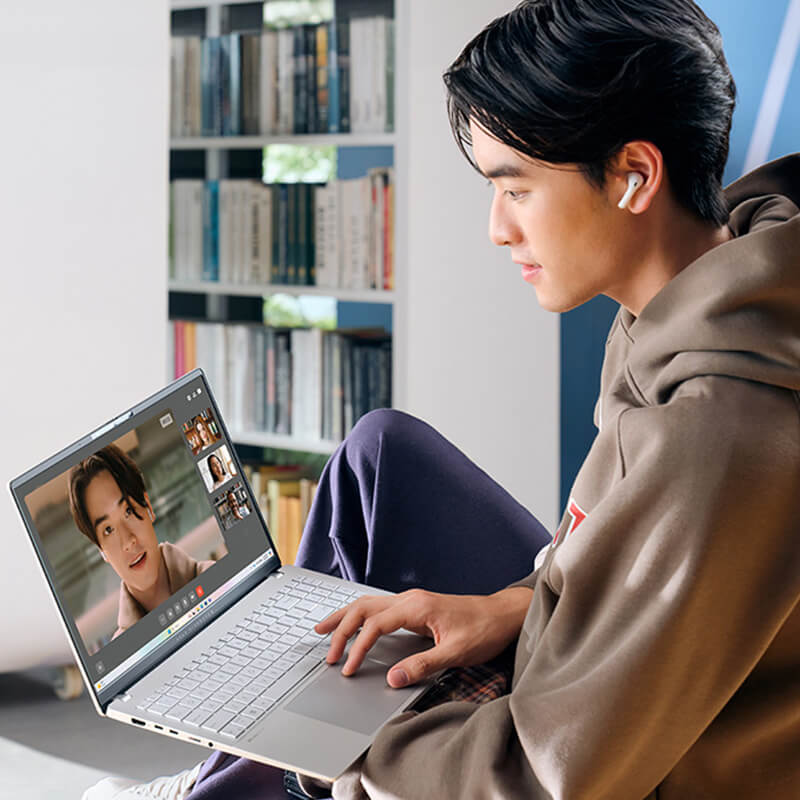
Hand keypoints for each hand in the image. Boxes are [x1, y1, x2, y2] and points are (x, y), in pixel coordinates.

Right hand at [314, 586, 532, 687]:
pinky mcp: (415, 607)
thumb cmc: (483, 629)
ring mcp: (411, 601)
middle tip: (327, 652)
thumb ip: (423, 665)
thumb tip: (393, 678)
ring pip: (368, 603)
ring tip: (324, 629)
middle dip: (340, 628)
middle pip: (363, 608)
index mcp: (416, 607)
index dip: (358, 647)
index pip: (374, 625)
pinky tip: (353, 624)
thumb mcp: (455, 652)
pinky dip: (359, 616)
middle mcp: (410, 599)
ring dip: (345, 617)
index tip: (349, 668)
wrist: (503, 614)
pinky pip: (378, 608)